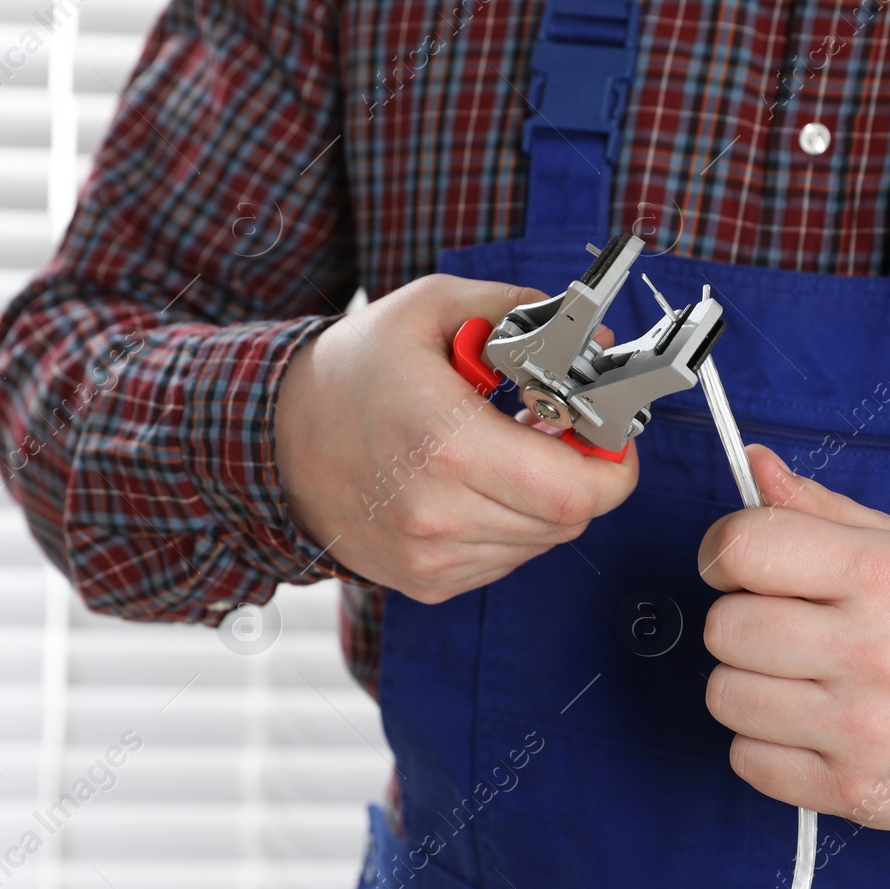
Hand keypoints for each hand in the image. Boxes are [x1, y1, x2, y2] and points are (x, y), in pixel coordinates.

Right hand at [275, 274, 638, 602]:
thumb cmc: (355, 370)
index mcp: (444, 443)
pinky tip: (477, 482)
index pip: (575, 491)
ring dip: (544, 497)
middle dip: (582, 472)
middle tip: (557, 428)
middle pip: (569, 519)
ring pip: (542, 541)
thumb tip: (596, 342)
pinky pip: (507, 558)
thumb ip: (521, 313)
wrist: (276, 439)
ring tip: (506, 448)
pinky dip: (511, 522)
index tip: (606, 430)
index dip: (613, 464)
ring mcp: (430, 557)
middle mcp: (437, 514)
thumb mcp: (432, 307)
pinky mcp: (426, 581)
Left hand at [698, 445, 889, 834]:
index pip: (747, 547)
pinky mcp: (855, 791)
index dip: (725, 551)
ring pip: (726, 697)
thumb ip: (821, 508)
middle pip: (726, 629)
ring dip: (748, 685)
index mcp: (880, 576)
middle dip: (740, 622)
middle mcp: (871, 652)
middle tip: (784, 628)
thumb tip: (754, 461)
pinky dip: (765, 745)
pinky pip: (748, 761)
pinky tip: (810, 727)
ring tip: (799, 680)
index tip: (740, 564)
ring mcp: (863, 729)